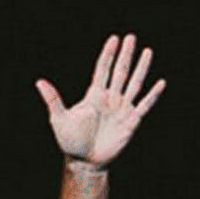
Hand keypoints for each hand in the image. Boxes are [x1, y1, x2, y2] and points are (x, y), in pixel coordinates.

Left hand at [36, 33, 166, 167]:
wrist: (85, 161)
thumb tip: (40, 82)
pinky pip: (144, 105)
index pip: (103, 69)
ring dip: (141, 68)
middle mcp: (110, 98)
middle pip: (120, 71)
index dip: (108, 54)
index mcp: (94, 95)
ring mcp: (121, 109)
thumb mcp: (59, 119)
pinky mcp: (131, 122)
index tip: (114, 39)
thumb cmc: (70, 141)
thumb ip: (53, 100)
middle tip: (131, 37)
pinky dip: (153, 95)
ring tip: (147, 51)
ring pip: (134, 84)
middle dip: (126, 54)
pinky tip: (160, 83)